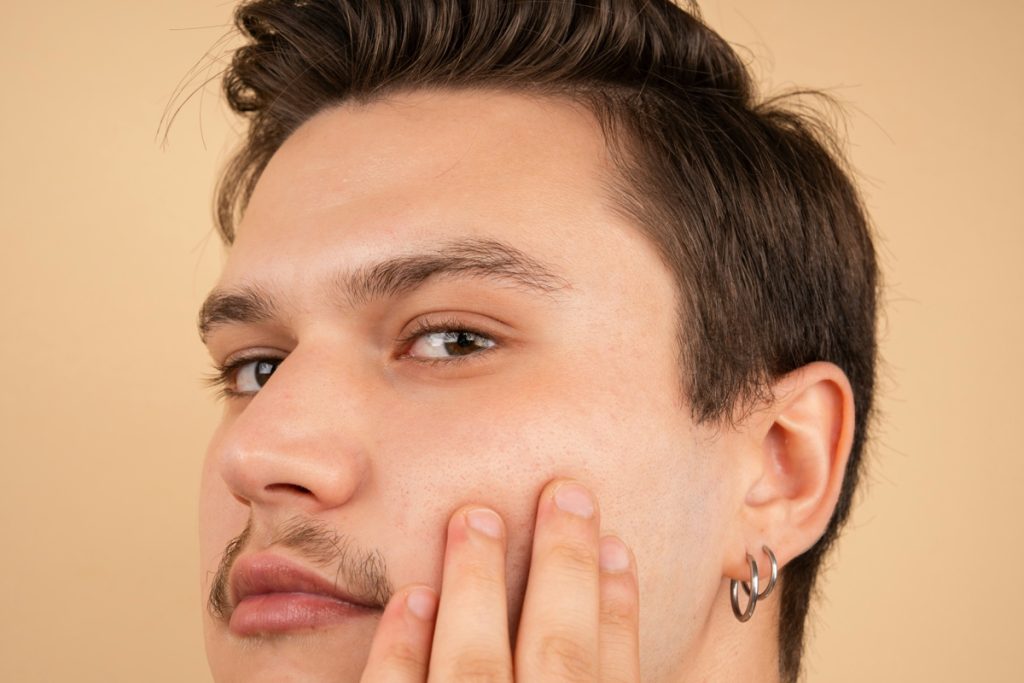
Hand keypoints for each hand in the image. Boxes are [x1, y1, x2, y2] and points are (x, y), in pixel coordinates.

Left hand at [360, 479, 640, 681]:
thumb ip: (578, 680)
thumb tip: (592, 625)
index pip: (614, 679)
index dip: (620, 613)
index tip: (618, 547)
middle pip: (559, 658)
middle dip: (563, 571)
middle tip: (565, 492)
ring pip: (475, 670)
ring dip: (477, 588)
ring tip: (475, 517)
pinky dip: (402, 651)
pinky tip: (411, 597)